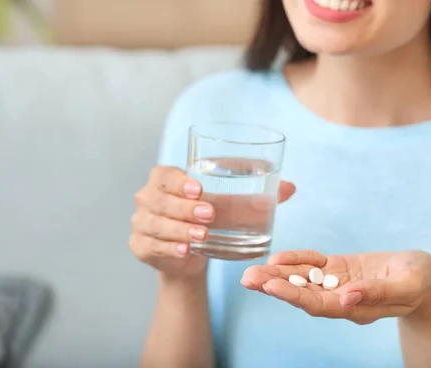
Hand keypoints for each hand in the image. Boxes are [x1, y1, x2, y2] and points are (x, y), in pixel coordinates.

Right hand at [129, 166, 295, 278]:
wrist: (189, 256)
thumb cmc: (207, 219)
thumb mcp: (228, 206)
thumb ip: (256, 196)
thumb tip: (290, 187)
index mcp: (164, 179)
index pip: (165, 175)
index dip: (179, 181)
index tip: (199, 189)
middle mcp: (148, 198)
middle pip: (159, 199)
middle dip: (184, 207)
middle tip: (210, 214)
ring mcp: (141, 223)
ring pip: (156, 224)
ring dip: (179, 229)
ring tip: (203, 234)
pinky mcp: (140, 246)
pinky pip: (152, 246)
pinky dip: (169, 248)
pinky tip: (186, 251)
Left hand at [240, 250, 430, 324]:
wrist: (423, 274)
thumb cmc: (421, 280)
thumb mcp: (408, 284)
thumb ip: (379, 292)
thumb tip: (347, 297)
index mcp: (357, 308)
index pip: (319, 305)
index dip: (294, 296)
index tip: (270, 286)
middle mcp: (342, 299)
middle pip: (303, 295)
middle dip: (275, 286)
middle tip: (247, 278)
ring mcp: (338, 283)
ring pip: (303, 280)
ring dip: (278, 274)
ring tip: (252, 271)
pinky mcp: (338, 268)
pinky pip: (314, 265)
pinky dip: (297, 260)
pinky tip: (280, 257)